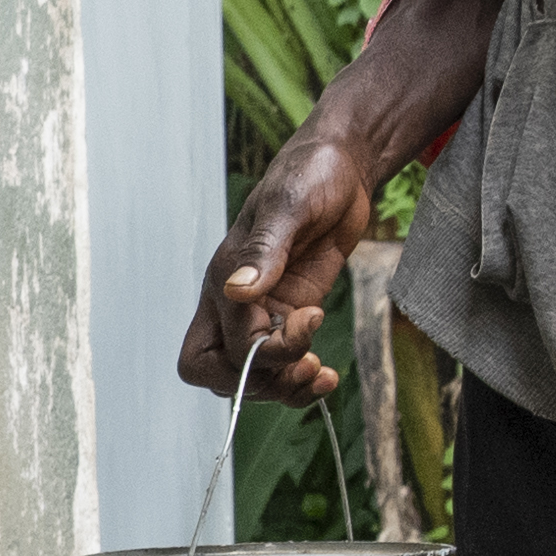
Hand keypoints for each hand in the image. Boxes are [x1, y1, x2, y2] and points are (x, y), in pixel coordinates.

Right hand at [182, 128, 388, 402]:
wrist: (340, 168)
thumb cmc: (308, 176)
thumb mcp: (288, 206)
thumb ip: (262, 252)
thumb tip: (240, 291)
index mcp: (224, 280)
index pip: (215, 350)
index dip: (252, 357)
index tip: (297, 328)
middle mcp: (235, 304)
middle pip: (223, 374)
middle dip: (266, 380)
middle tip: (310, 361)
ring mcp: (263, 312)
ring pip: (252, 377)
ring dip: (286, 387)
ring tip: (322, 373)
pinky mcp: (290, 313)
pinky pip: (284, 364)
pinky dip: (301, 380)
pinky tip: (327, 374)